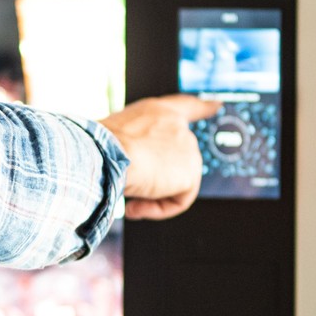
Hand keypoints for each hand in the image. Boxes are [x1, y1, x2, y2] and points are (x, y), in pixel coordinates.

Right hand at [98, 94, 219, 220]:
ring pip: (174, 183)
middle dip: (156, 180)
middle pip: (180, 159)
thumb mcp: (115, 139)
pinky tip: (136, 205)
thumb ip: (133, 148)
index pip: (185, 106)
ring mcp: (188, 147)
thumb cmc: (99, 148)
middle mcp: (177, 125)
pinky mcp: (191, 171)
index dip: (201, 107)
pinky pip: (179, 200)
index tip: (216, 106)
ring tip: (129, 198)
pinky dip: (157, 209)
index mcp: (157, 111)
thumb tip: (136, 173)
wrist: (106, 155)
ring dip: (150, 196)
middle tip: (131, 188)